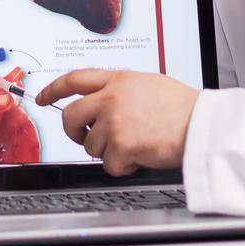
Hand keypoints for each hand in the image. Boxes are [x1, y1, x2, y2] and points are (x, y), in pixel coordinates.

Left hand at [35, 69, 198, 175]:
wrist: (201, 126)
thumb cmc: (183, 109)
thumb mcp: (149, 84)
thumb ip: (121, 90)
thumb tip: (103, 101)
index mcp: (118, 80)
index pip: (74, 79)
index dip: (53, 89)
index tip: (42, 97)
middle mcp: (111, 97)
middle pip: (71, 116)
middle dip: (74, 132)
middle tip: (84, 137)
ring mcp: (113, 121)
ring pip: (90, 145)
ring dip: (110, 151)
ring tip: (135, 144)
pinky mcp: (120, 144)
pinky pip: (109, 164)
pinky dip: (124, 166)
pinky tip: (141, 155)